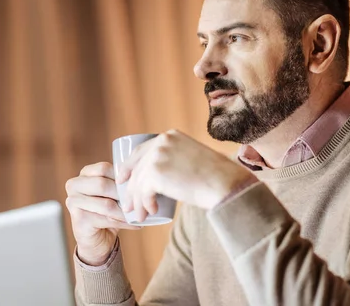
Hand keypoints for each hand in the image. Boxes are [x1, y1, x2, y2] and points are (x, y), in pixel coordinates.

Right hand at [65, 162, 140, 265]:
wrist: (97, 238)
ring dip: (125, 211)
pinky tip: (135, 225)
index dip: (121, 177)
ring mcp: (73, 202)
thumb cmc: (107, 211)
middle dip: (123, 194)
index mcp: (84, 174)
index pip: (103, 168)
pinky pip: (107, 220)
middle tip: (138, 201)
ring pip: (106, 204)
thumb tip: (138, 179)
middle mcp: (74, 186)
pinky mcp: (79, 220)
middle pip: (102, 185)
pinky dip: (124, 223)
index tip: (135, 186)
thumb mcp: (113, 192)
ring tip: (139, 214)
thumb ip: (119, 183)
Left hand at [116, 129, 251, 222]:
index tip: (124, 179)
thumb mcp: (194, 157)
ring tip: (140, 214)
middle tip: (129, 203)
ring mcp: (158, 156)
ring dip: (138, 201)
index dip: (130, 166)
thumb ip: (178, 159)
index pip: (142, 150)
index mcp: (170, 135)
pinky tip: (150, 212)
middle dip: (131, 187)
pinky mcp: (156, 173)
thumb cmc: (216, 175)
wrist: (225, 183)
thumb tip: (164, 176)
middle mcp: (162, 142)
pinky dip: (145, 204)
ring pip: (138, 182)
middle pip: (137, 167)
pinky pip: (143, 192)